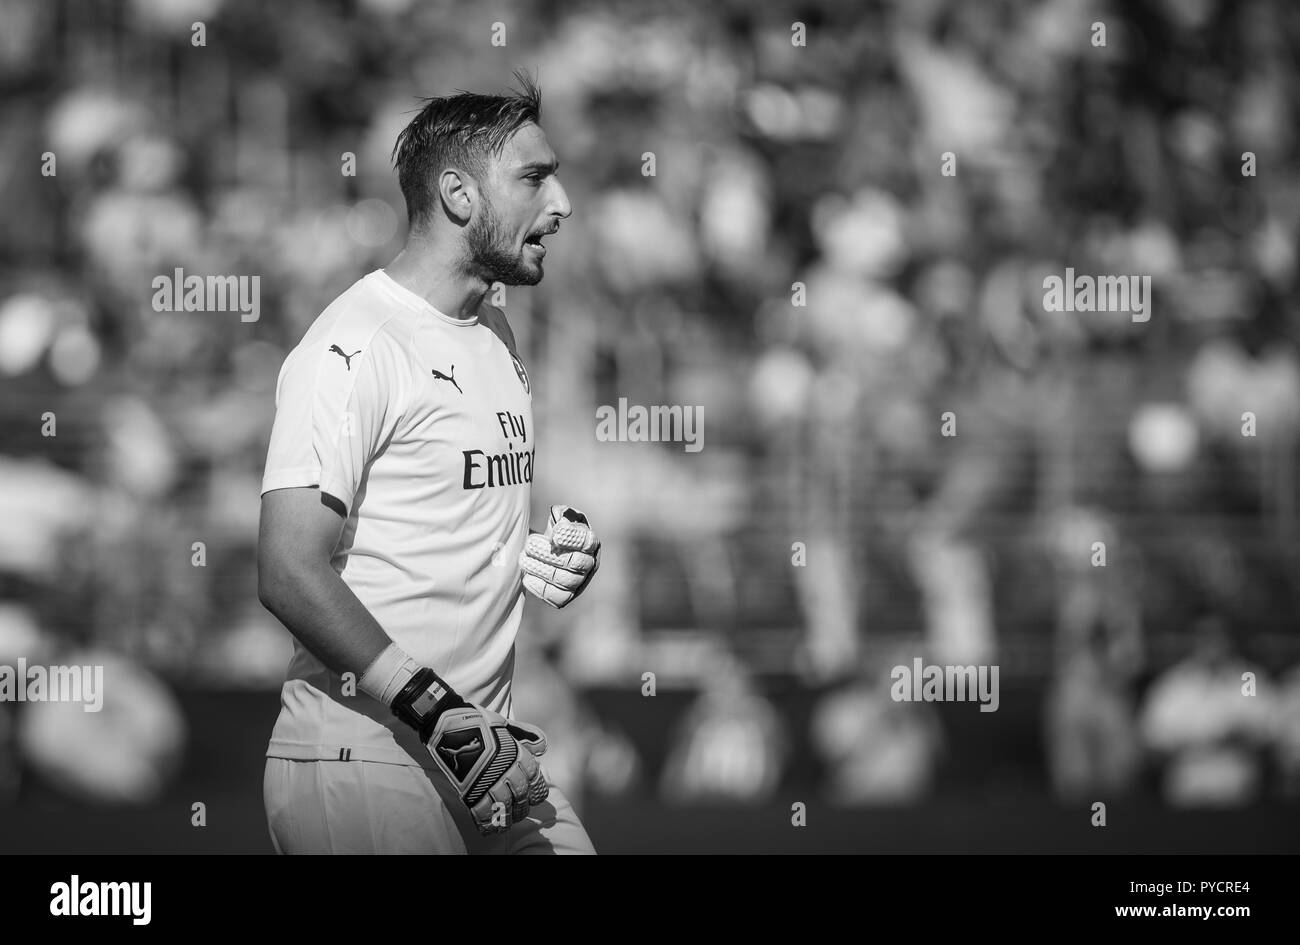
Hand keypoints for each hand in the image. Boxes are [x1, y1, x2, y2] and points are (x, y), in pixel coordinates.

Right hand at [424, 702, 549, 834]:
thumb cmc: (478, 721)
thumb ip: (525, 735)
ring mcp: (488, 781)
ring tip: (507, 823)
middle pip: (521, 795)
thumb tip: (542, 746)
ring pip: (505, 807)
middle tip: (521, 811)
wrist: (448, 725)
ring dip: (508, 818)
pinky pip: (482, 812)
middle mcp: (505, 769)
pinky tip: (489, 828)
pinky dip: (487, 823)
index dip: (537, 789)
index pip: (534, 777)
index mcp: (516, 753)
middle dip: (523, 806)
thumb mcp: (506, 724)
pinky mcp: (470, 790)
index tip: (535, 796)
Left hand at [519, 505, 599, 608]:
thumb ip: (560, 514)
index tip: (554, 535)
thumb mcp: (558, 517)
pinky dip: (540, 589)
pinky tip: (526, 578)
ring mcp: (579, 582)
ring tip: (523, 559)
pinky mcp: (566, 597)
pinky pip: (557, 598)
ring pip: (564, 580)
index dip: (572, 539)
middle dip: (550, 554)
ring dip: (541, 569)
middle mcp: (589, 563)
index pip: (586, 541)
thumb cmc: (554, 532)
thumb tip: (560, 521)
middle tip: (530, 545)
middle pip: (575, 562)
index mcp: (590, 542)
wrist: (546, 552)